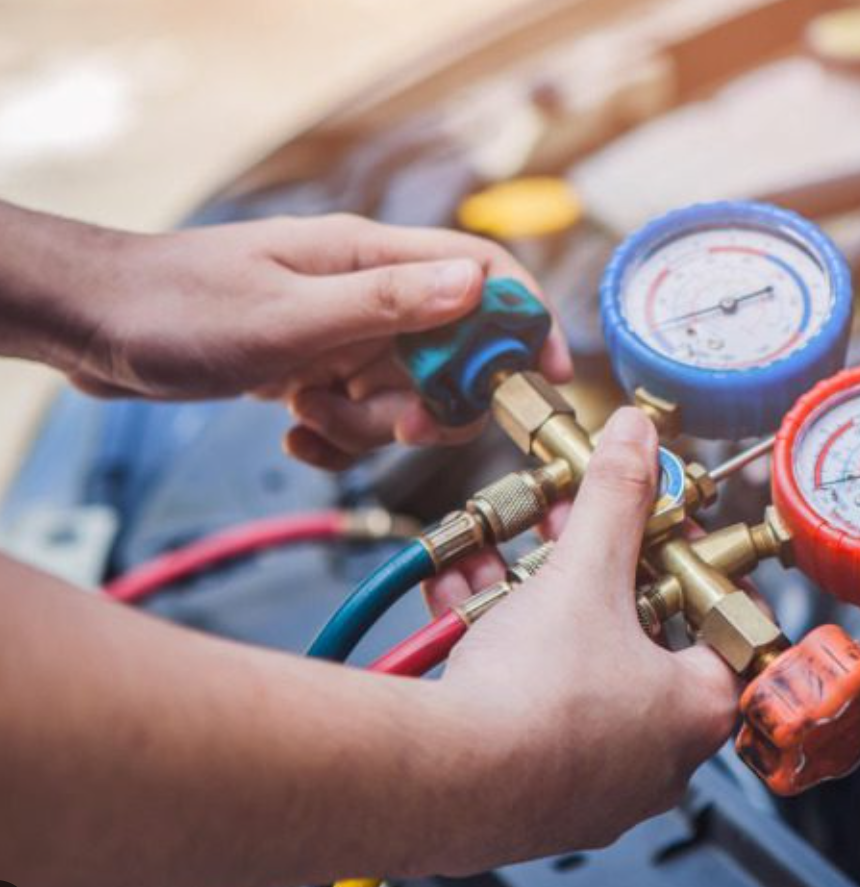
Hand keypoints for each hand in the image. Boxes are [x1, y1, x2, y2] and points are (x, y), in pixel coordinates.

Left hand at [57, 212, 571, 468]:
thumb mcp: (288, 316)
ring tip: (307, 413)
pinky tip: (294, 431)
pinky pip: (359, 413)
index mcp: (371, 258)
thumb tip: (478, 287)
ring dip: (366, 425)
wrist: (95, 328)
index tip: (544, 377)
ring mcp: (343, 333)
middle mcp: (368, 294)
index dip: (525, 320)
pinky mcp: (318, 368)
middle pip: (453, 353)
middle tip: (395, 423)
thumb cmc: (178, 307)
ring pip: (404, 395)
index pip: (482, 272)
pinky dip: (335, 435)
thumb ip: (388, 304)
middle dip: (431, 403)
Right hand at [422, 408, 739, 870]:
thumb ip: (614, 498)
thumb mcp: (583, 574)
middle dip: (593, 573)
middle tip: (571, 532)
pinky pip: (528, 701)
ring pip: (574, 667)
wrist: (443, 780)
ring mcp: (594, 780)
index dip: (691, 566)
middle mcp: (655, 756)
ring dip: (535, 601)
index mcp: (696, 708)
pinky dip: (501, 647)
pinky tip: (461, 598)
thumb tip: (635, 441)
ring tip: (502, 556)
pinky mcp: (534, 791)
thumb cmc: (533, 703)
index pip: (723, 625)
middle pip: (636, 638)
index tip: (661, 534)